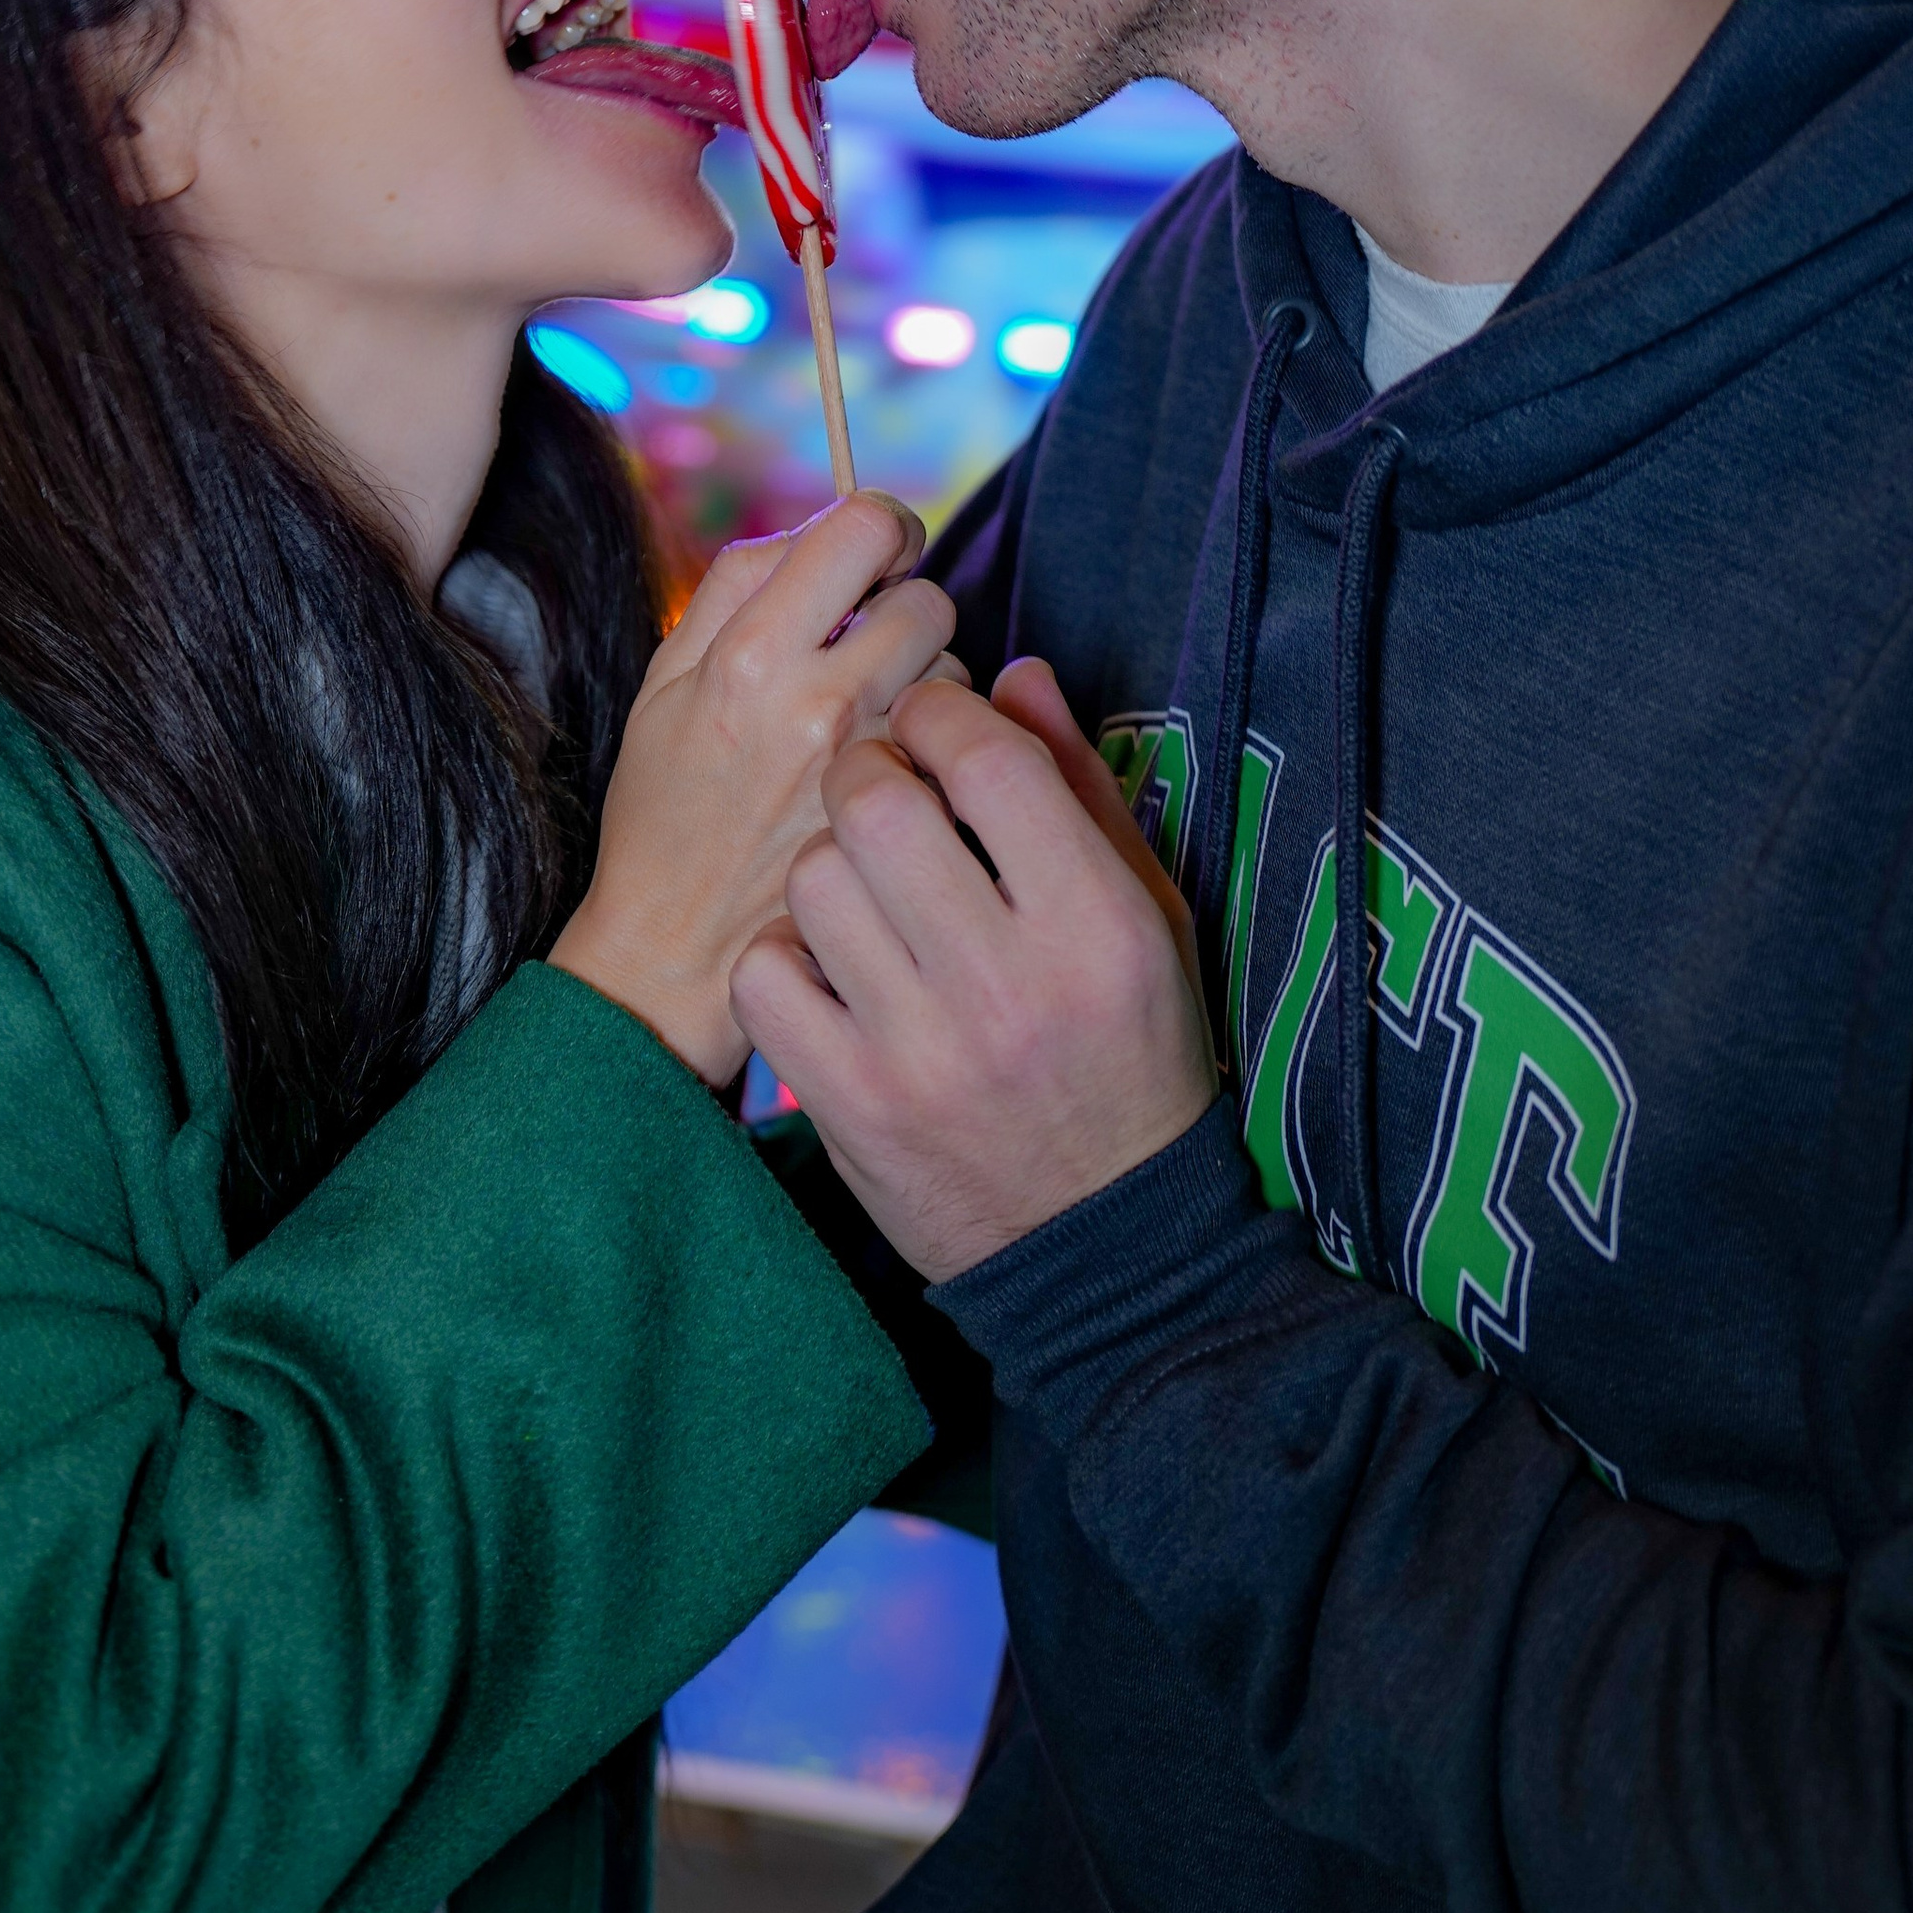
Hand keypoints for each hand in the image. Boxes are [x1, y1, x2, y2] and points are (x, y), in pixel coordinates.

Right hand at [549, 494, 956, 1087]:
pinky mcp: (907, 823)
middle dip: (903, 611)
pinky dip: (933, 753)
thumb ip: (737, 586)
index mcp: (751, 653)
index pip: (868, 527)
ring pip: (952, 673)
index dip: (884, 528)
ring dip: (922, 685)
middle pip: (928, 597)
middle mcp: (820, 703)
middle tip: (866, 649)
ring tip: (863, 728)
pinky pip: (957, 751)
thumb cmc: (665, 806)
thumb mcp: (665, 680)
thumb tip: (818, 527)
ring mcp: (872, 770)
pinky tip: (889, 780)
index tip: (876, 555)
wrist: (674, 949)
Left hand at [729, 660, 1218, 1280]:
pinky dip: (783, 953)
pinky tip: (827, 964)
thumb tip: (1014, 672)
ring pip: (812, 878)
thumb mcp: (1146, 917)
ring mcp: (919, 1051)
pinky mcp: (851, 1107)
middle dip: (866, 768)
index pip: (984, 757)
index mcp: (1094, 923)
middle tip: (879, 788)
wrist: (1106, 1239)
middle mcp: (1007, 983)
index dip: (942, 710)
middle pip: (876, 802)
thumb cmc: (1132, 1052)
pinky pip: (766, 975)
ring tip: (859, 884)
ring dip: (824, 860)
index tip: (933, 720)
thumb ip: (1080, 788)